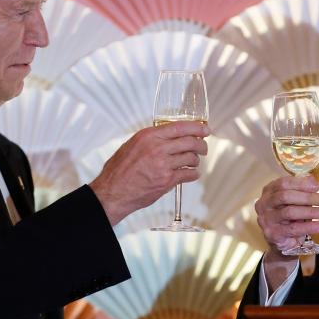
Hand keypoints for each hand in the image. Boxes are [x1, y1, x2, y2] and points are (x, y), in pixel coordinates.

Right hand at [90, 121, 208, 224]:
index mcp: (149, 136)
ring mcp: (163, 165)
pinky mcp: (167, 181)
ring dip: (196, 160)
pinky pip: (189, 174)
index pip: (180, 127)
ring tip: (193, 162)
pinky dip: (193, 174)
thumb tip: (167, 136)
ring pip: (192, 158)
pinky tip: (191, 174)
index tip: (205, 129)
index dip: (197, 127)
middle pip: (190, 142)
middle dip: (201, 144)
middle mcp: (157, 148)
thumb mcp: (131, 145)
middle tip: (203, 147)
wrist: (113, 191)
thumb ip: (150, 139)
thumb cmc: (119, 170)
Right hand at [255, 175, 318, 257]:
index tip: (317, 186)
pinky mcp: (272, 234)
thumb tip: (312, 181)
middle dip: (307, 197)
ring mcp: (266, 219)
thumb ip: (302, 190)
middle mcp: (264, 204)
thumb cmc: (289, 215)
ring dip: (311, 211)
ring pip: (289, 212)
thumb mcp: (295, 200)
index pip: (283, 183)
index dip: (300, 183)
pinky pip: (293, 229)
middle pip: (285, 196)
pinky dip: (309, 227)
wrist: (280, 239)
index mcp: (269, 191)